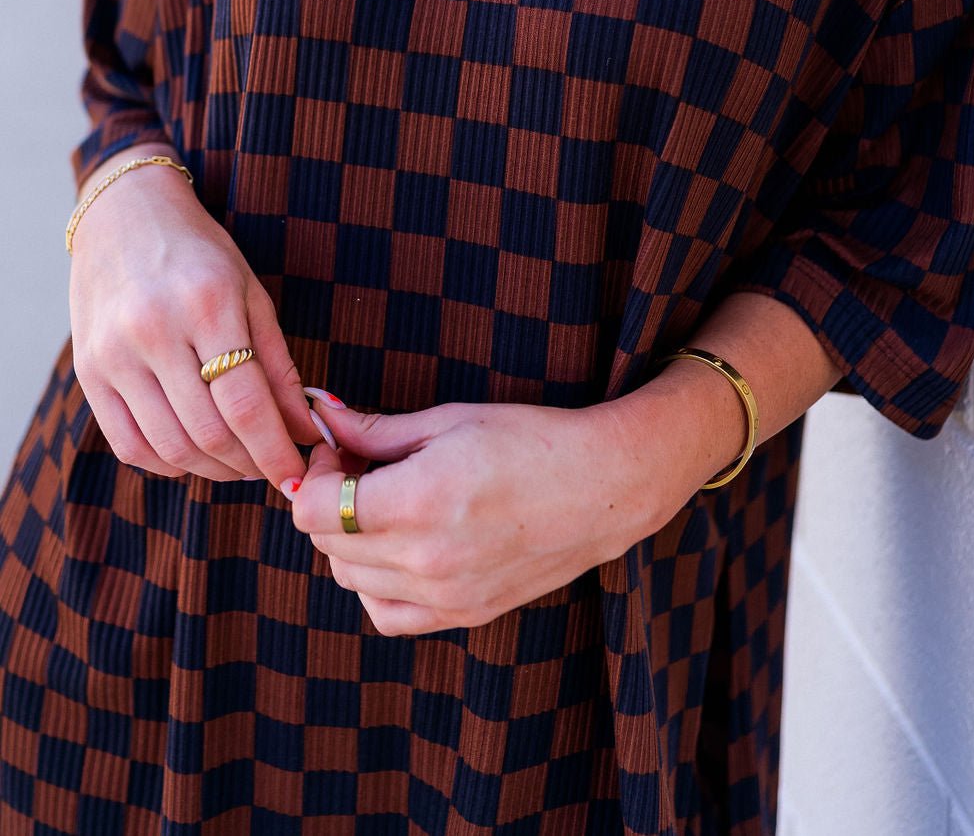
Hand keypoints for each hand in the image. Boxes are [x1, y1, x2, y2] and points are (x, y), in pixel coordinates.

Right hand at [68, 148, 313, 489]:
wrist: (123, 215)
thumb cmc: (199, 252)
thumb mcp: (251, 292)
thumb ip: (278, 364)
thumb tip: (306, 428)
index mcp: (206, 305)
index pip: (244, 403)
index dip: (275, 450)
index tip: (297, 475)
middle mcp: (153, 331)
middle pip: (208, 432)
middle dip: (249, 464)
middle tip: (271, 467)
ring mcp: (112, 356)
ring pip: (170, 447)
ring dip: (213, 470)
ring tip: (239, 462)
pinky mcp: (87, 374)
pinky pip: (129, 445)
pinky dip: (167, 464)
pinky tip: (193, 455)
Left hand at [286, 395, 678, 635]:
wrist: (602, 487)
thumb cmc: (530, 439)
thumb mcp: (450, 420)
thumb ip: (376, 429)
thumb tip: (322, 415)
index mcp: (419, 499)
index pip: (314, 510)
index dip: (313, 474)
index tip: (336, 450)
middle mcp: (426, 557)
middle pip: (327, 544)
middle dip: (327, 501)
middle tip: (358, 467)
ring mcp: (445, 594)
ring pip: (351, 581)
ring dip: (349, 543)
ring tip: (383, 505)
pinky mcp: (464, 614)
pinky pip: (388, 616)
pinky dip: (376, 586)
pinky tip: (399, 549)